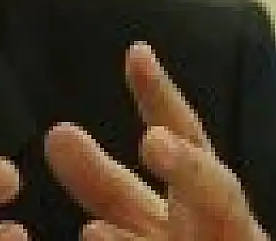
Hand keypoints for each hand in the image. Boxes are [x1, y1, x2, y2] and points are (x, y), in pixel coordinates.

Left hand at [45, 43, 266, 239]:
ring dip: (152, 237)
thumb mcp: (135, 217)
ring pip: (214, 222)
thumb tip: (59, 134)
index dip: (163, 98)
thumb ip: (102, 182)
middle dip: (188, 166)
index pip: (186, 136)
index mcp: (197, 199)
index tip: (137, 53)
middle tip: (153, 141)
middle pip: (215, 189)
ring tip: (97, 233)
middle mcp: (216, 224)